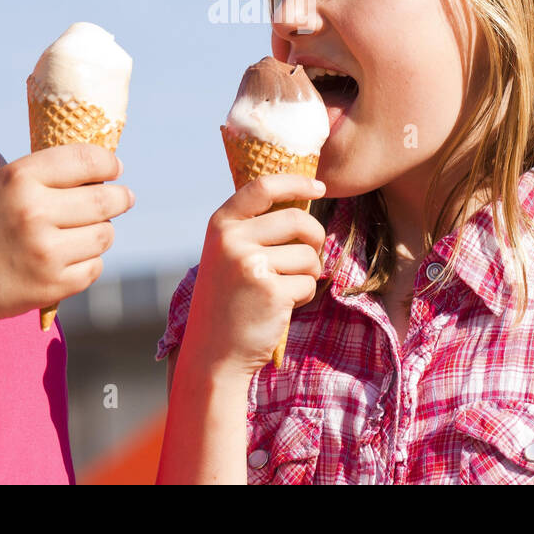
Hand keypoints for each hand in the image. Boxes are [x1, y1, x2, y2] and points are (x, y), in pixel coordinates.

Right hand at [0, 144, 133, 339]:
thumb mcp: (1, 186)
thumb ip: (46, 177)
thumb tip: (103, 172)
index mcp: (20, 178)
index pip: (87, 159)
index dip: (109, 163)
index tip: (116, 168)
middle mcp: (35, 212)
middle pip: (105, 199)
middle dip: (121, 197)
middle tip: (124, 198)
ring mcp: (46, 251)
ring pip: (105, 235)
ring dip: (101, 232)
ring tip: (87, 231)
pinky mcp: (53, 285)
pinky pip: (95, 267)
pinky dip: (88, 262)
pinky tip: (70, 258)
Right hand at [179, 173, 325, 378]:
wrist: (214, 352)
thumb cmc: (228, 299)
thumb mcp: (227, 254)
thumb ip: (253, 227)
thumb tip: (301, 199)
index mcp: (221, 225)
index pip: (263, 187)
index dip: (296, 182)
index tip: (319, 186)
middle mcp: (232, 240)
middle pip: (298, 220)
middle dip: (315, 237)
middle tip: (311, 253)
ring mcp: (251, 266)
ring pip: (308, 255)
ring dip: (307, 274)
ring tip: (281, 289)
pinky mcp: (272, 292)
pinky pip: (309, 283)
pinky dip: (303, 296)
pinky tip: (279, 307)